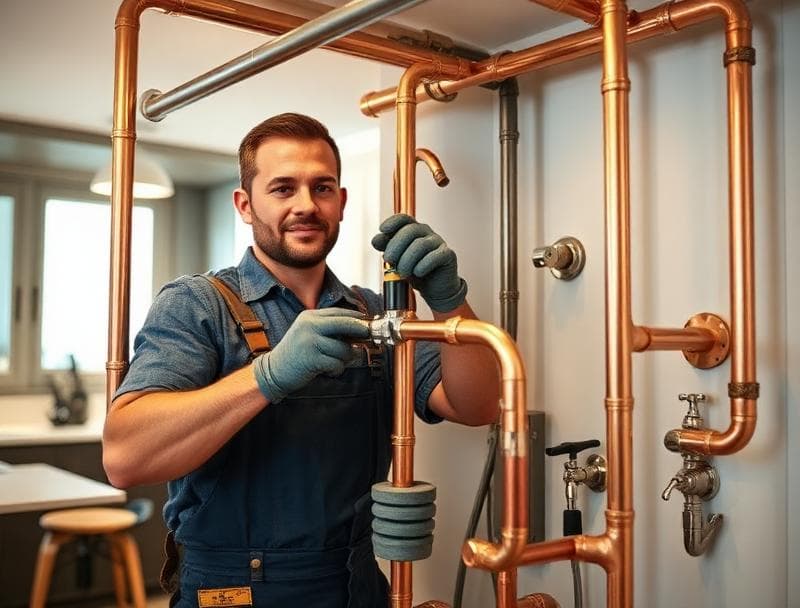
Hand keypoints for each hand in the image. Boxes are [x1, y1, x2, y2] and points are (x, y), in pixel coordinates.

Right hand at [253, 308, 368, 402]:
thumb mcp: (308, 333)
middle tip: (368, 335)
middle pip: (345, 324)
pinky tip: (329, 370)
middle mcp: (309, 326)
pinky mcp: (312, 359)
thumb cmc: (297, 353)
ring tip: (335, 362)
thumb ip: (328, 328)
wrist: (274, 370)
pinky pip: (337, 364)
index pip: (339, 313)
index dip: (357, 318)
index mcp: (310, 317)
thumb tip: (358, 328)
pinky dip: (337, 370)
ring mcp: (310, 341)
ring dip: (344, 359)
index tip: (368, 323)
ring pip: (343, 348)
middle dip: (360, 330)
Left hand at [371, 214, 466, 311]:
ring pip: (420, 245)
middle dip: (396, 246)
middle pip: (410, 231)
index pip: (404, 218)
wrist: (434, 288)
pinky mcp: (448, 254)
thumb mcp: (397, 259)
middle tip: (388, 260)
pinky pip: (434, 256)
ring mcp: (439, 242)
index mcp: (414, 230)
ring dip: (407, 260)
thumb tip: (376, 239)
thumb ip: (387, 248)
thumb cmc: (415, 271)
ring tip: (403, 273)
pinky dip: (423, 265)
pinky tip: (418, 272)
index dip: (393, 222)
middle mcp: (427, 233)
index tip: (382, 230)